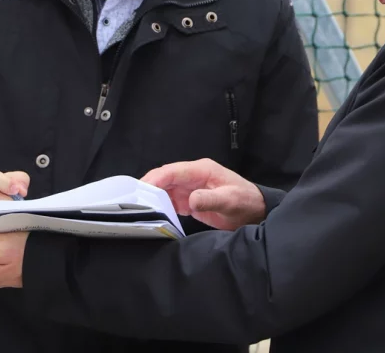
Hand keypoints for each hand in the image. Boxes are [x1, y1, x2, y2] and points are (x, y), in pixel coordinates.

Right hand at [142, 158, 265, 229]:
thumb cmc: (245, 202)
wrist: (254, 211)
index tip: (140, 190)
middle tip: (130, 200)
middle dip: (147, 187)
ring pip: (164, 188)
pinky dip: (159, 205)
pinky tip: (150, 214)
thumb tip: (190, 200)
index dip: (155, 179)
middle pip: (164, 178)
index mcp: (201, 170)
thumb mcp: (230, 201)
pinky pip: (169, 199)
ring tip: (135, 208)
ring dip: (151, 197)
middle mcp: (192, 175)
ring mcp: (190, 187)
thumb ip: (210, 199)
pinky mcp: (189, 199)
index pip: (173, 171)